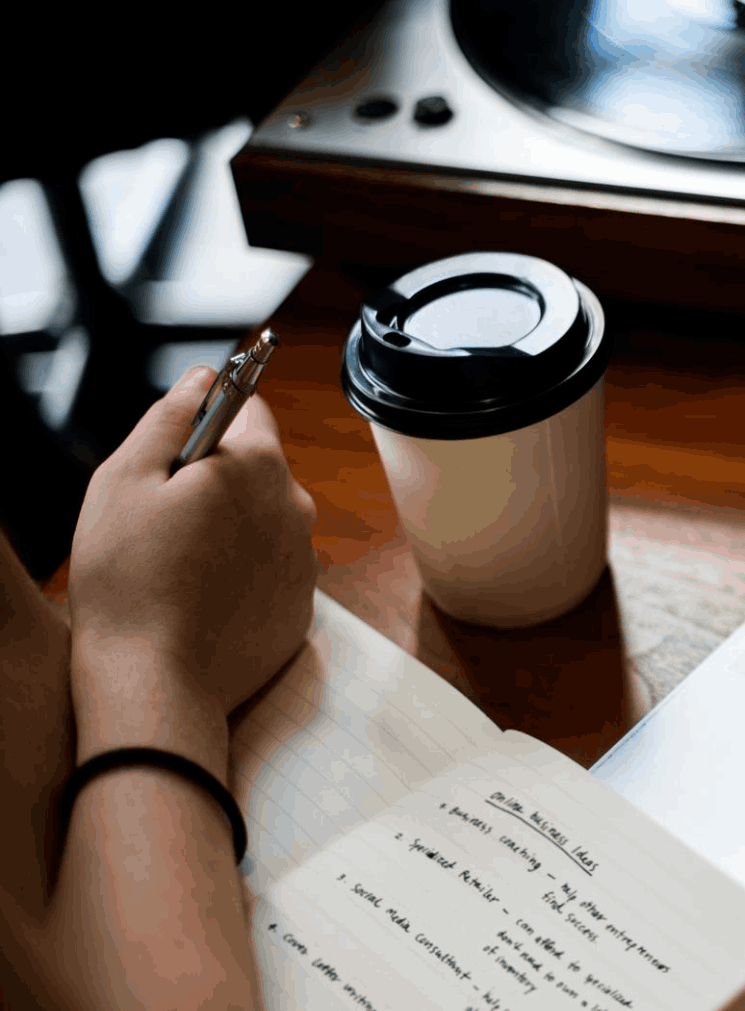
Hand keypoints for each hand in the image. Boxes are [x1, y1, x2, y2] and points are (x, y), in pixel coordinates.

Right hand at [68, 367, 317, 777]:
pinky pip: (269, 572)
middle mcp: (296, 506)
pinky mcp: (301, 607)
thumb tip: (203, 376)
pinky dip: (240, 577)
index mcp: (259, 466)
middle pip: (256, 470)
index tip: (176, 452)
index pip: (248, 408)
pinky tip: (200, 599)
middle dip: (215, 482)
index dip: (205, 422)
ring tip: (178, 566)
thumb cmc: (128, 580)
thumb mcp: (125, 480)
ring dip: (229, 531)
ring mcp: (305, 560)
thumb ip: (170, 417)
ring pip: (263, 523)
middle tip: (162, 520)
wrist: (157, 682)